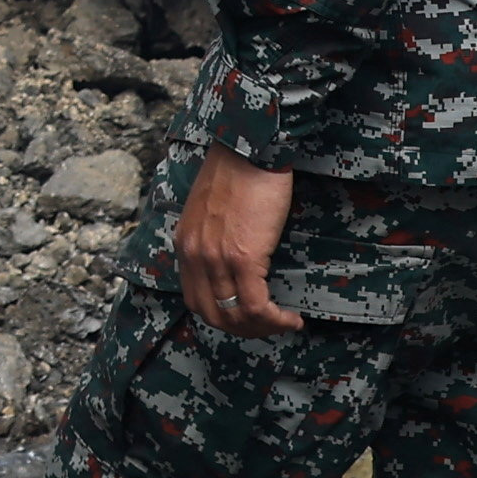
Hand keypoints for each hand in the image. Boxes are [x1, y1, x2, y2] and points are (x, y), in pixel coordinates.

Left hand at [175, 150, 305, 336]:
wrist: (250, 147)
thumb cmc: (238, 170)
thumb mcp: (210, 208)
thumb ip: (213, 236)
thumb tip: (232, 259)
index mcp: (185, 244)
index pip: (195, 299)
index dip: (222, 316)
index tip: (247, 317)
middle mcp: (195, 255)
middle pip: (212, 314)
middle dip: (242, 329)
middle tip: (268, 327)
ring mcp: (216, 259)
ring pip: (234, 315)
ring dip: (262, 329)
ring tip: (284, 324)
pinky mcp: (243, 257)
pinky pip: (255, 305)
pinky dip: (274, 319)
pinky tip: (291, 318)